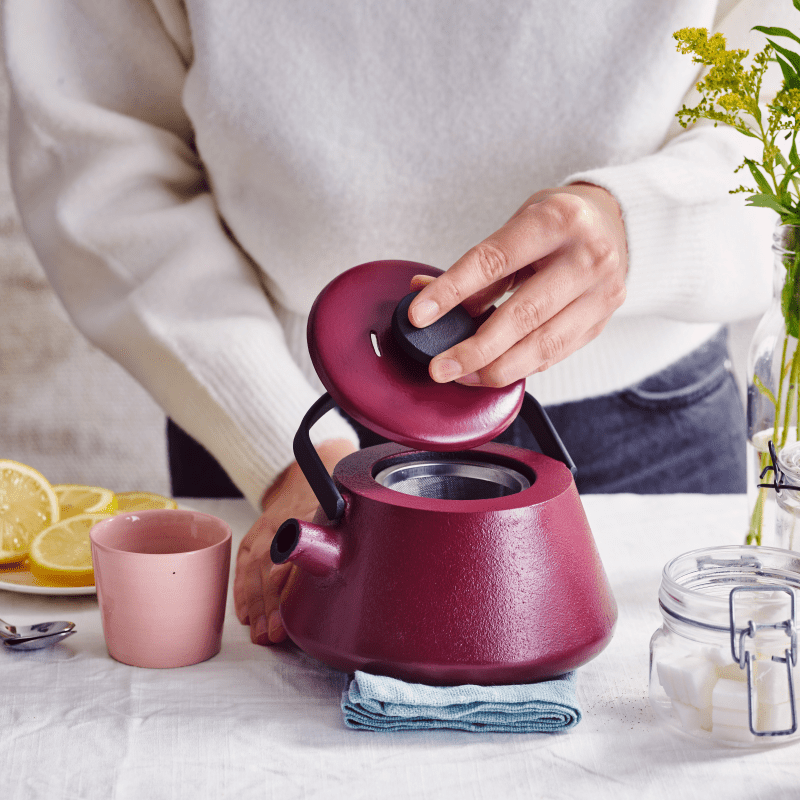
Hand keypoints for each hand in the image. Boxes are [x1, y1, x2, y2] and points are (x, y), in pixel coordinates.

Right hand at [233, 438, 356, 644]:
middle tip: (272, 634)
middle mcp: (282, 523)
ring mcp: (264, 528)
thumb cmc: (332, 500)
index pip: (293, 559)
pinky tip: (245, 613)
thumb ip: (346, 542)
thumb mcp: (346, 515)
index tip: (286, 616)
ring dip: (255, 604)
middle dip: (268, 606)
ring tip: (259, 633)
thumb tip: (361, 578)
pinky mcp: (254, 535)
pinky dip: (242, 590)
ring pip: (253, 569)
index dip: (286, 590)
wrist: (309, 473)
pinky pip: (242, 564)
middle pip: (269, 569)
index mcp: (308, 518)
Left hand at [408, 183, 627, 386]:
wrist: (615, 225)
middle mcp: (588, 257)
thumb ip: (478, 267)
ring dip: (497, 368)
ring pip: (543, 345)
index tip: (420, 316)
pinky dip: (520, 366)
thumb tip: (427, 298)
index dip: (452, 291)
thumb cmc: (556, 223)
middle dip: (476, 349)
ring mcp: (602, 293)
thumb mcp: (517, 227)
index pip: (494, 261)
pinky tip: (493, 371)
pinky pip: (555, 355)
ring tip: (462, 376)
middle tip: (440, 367)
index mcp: (558, 220)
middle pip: (523, 314)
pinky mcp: (602, 322)